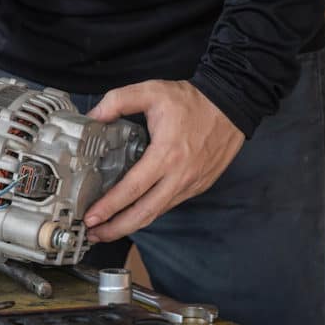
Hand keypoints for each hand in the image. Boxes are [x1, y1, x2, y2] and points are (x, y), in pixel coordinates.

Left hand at [83, 80, 244, 242]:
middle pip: (145, 213)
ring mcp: (191, 184)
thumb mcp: (151, 91)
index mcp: (166, 154)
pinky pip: (169, 204)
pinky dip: (149, 212)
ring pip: (158, 212)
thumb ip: (118, 101)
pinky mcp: (199, 186)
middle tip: (94, 234)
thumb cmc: (192, 100)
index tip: (91, 217)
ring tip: (107, 228)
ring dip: (132, 224)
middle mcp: (180, 176)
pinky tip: (133, 212)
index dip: (111, 206)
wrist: (233, 105)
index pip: (133, 188)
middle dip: (117, 228)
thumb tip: (93, 116)